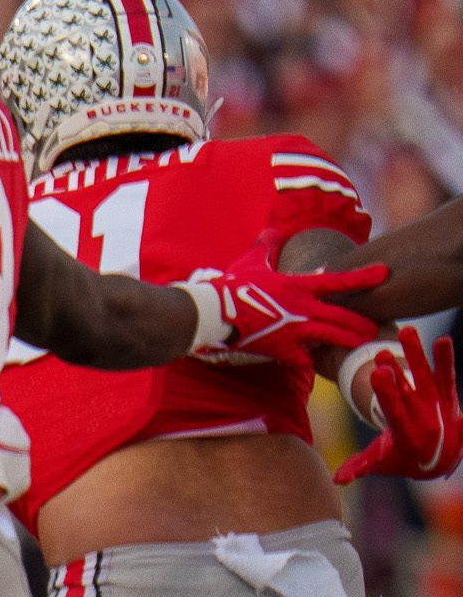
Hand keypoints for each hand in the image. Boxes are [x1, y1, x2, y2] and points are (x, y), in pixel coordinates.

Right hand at [177, 237, 385, 365]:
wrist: (213, 314)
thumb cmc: (232, 286)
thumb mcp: (251, 263)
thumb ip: (266, 247)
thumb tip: (271, 231)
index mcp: (298, 286)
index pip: (338, 280)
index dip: (363, 277)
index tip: (384, 273)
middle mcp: (303, 309)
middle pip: (342, 316)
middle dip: (362, 322)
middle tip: (378, 328)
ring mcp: (294, 331)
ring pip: (331, 337)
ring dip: (349, 341)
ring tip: (364, 345)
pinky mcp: (282, 350)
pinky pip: (304, 359)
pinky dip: (311, 361)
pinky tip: (320, 365)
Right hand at [338, 326, 462, 484]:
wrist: (441, 461)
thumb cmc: (403, 461)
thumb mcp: (381, 464)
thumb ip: (360, 468)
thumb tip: (336, 480)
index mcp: (406, 435)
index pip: (396, 411)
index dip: (387, 392)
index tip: (378, 373)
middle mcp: (425, 420)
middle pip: (410, 392)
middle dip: (398, 373)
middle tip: (382, 355)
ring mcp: (439, 407)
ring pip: (429, 378)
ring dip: (419, 355)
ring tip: (408, 332)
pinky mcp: (448, 398)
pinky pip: (447, 377)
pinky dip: (446, 359)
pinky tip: (442, 340)